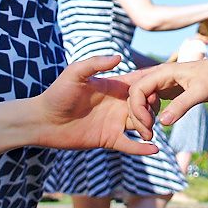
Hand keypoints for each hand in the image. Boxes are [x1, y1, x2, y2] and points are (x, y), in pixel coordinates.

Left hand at [29, 56, 158, 155]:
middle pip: (145, 106)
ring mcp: (114, 122)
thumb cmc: (56, 94)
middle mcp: (117, 104)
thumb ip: (95, 64)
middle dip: (152, 110)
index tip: (165, 85)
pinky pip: (129, 144)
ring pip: (141, 125)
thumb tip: (119, 57)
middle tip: (152, 115)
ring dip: (149, 128)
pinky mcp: (108, 139)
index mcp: (113, 87)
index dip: (152, 84)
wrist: (42, 121)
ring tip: (150, 132)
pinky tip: (154, 150)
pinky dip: (142, 148)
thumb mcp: (74, 74)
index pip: (139, 84)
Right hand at [123, 56, 207, 133]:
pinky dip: (150, 113)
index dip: (137, 108)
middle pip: (135, 94)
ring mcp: (163, 83)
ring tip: (151, 132)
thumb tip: (162, 122)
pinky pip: (151, 101)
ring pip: (142, 98)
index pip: (137, 89)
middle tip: (148, 134)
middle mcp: (160, 75)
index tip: (148, 125)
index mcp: (163, 72)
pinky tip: (158, 123)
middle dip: (137, 115)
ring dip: (142, 115)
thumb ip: (181, 106)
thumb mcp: (201, 92)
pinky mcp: (169, 90)